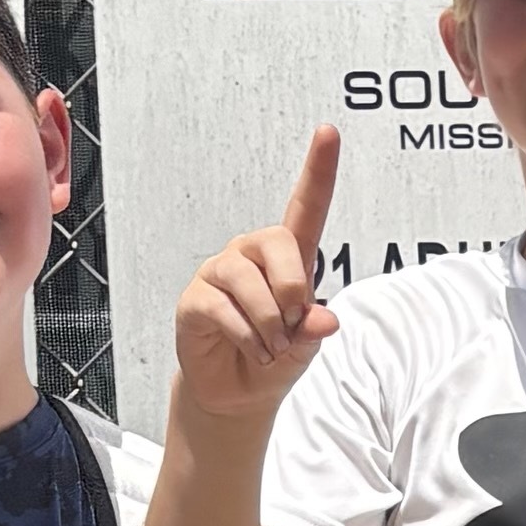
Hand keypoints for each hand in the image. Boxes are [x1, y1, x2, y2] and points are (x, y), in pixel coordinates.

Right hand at [176, 126, 341, 426]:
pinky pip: (223, 309)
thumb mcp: (306, 347)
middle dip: (294, 289)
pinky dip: (245, 336)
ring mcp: (221, 273)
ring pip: (250, 282)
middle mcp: (253, 255)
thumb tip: (324, 318)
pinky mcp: (196, 298)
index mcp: (289, 258)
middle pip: (278, 241)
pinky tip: (250, 348)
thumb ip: (315, 330)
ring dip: (269, 324)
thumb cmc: (275, 358)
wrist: (237, 393)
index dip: (318, 170)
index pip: (306, 206)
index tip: (328, 132)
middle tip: (292, 326)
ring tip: (270, 346)